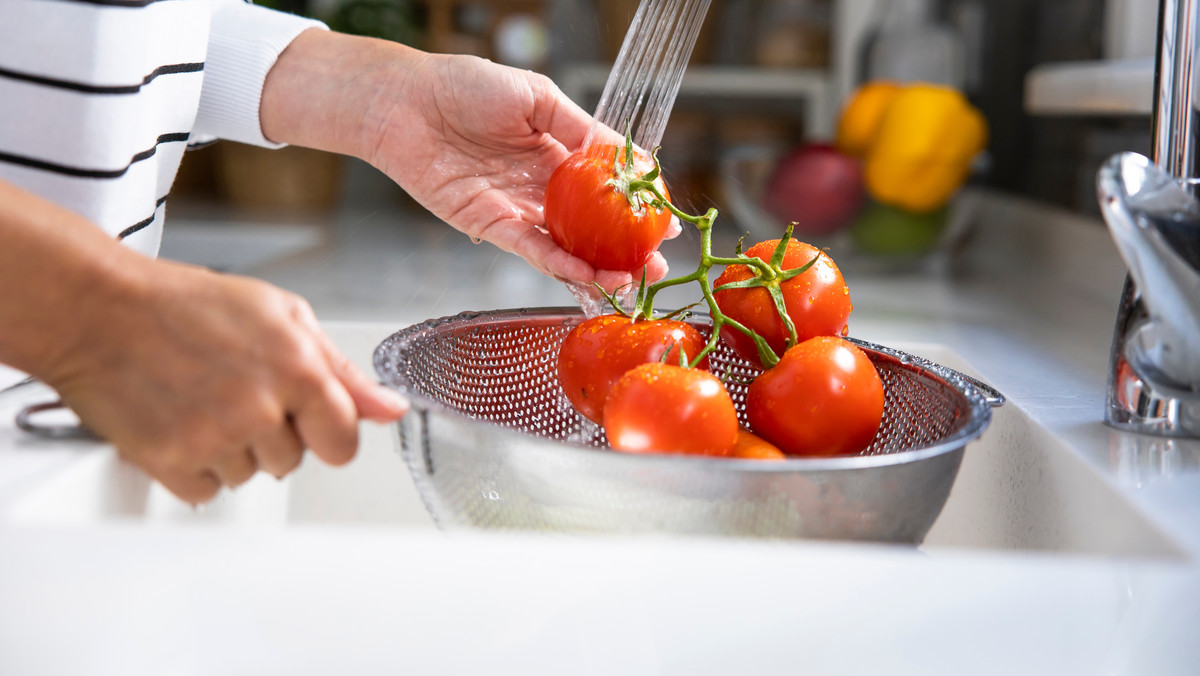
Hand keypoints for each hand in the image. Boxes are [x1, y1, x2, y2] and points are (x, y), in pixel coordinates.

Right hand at [41, 260, 408, 502]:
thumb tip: (390, 409)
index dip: (326, 432)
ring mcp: (214, 437)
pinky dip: (194, 467)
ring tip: (203, 401)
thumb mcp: (283, 316)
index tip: (307, 419)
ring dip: (232, 450)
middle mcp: (259, 407)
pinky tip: (181, 423)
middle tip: (237, 391)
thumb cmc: (189, 304)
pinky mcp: (170, 461)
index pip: (344, 443)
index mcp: (297, 367)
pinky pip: (206, 492)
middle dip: (273, 434)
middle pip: (293, 462)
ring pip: (249, 477)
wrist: (98, 309)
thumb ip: (342, 370)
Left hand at [261, 32, 679, 292]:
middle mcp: (540, 186)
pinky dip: (560, 265)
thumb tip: (624, 154)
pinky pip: (531, 250)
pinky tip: (587, 275)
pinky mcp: (489, 225)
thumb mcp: (534, 95)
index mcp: (556, 151)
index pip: (607, 185)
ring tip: (631, 281)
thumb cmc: (462, 86)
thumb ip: (578, 127)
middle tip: (657, 265)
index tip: (666, 220)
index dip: (637, 204)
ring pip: (566, 247)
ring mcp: (516, 209)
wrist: (404, 102)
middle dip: (626, 248)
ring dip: (599, 267)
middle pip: (592, 226)